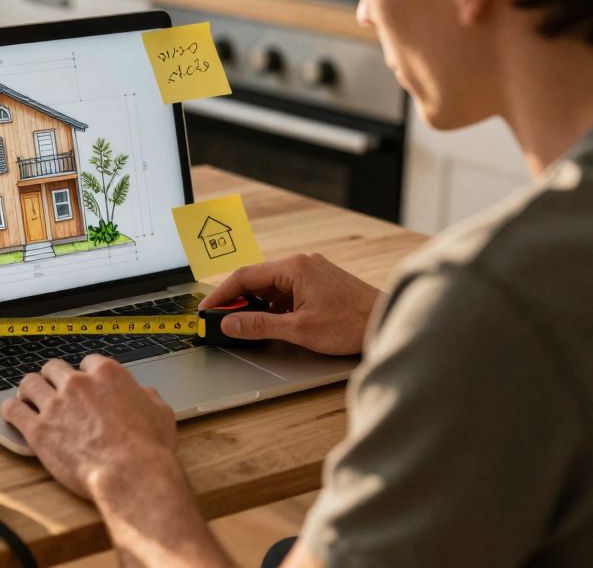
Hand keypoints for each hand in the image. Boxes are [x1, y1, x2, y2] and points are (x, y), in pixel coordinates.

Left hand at [1, 356, 178, 499]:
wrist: (130, 473)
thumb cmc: (148, 448)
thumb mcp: (160, 412)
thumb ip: (147, 397)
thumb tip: (144, 393)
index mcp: (107, 374)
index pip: (88, 362)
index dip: (85, 375)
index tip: (83, 386)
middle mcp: (77, 383)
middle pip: (54, 368)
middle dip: (53, 379)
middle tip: (54, 392)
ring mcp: (55, 405)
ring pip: (29, 383)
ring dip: (29, 390)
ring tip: (29, 399)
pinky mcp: (37, 430)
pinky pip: (13, 410)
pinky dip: (12, 410)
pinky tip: (14, 413)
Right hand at [199, 253, 380, 355]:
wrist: (386, 322)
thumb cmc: (350, 324)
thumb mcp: (298, 329)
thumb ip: (259, 325)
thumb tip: (231, 323)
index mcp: (294, 268)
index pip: (244, 277)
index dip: (222, 295)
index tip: (206, 310)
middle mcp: (302, 263)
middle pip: (257, 279)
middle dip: (238, 301)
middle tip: (222, 321)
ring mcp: (312, 271)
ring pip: (272, 286)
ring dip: (258, 304)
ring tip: (247, 326)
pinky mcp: (320, 281)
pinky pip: (287, 289)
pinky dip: (275, 305)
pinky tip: (274, 322)